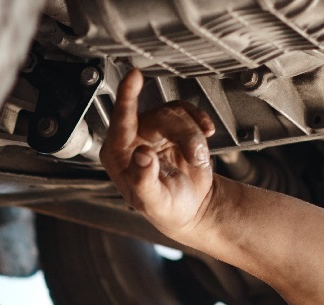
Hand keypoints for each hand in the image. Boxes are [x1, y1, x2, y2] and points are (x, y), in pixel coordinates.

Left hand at [100, 67, 219, 240]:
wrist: (190, 207)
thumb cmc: (166, 208)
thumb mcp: (154, 201)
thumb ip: (144, 180)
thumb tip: (141, 156)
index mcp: (118, 156)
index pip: (120, 121)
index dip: (128, 97)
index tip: (133, 77)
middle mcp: (131, 139)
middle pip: (161, 117)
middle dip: (184, 135)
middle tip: (196, 156)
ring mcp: (152, 130)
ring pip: (177, 113)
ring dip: (193, 135)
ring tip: (197, 158)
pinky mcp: (171, 125)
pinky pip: (187, 110)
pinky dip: (200, 121)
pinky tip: (206, 134)